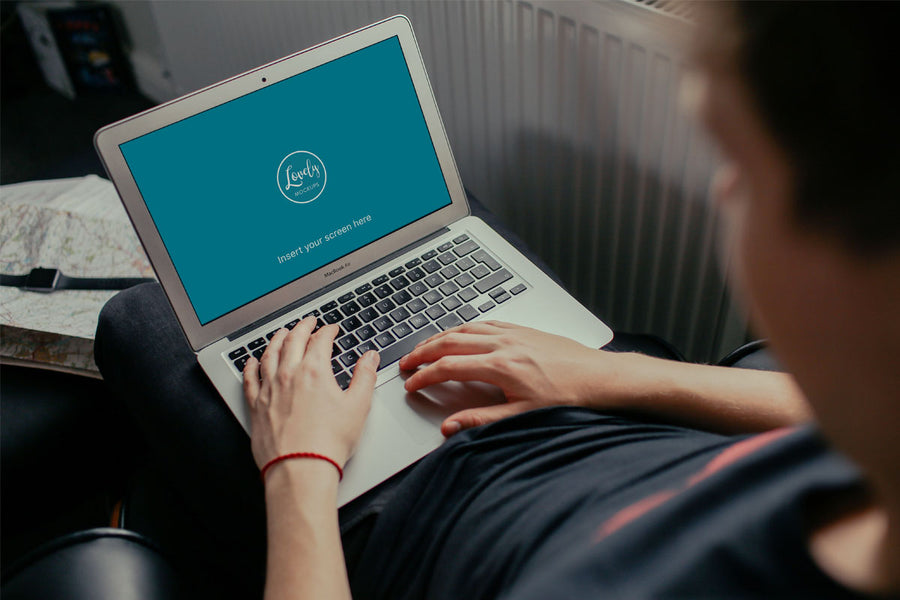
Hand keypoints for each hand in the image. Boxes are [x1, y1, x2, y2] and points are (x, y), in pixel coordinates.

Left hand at [243, 316, 379, 472]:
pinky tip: (252, 361)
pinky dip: (251, 365)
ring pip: (269, 354)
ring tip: (281, 333)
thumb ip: (365, 377)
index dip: (328, 331)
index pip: (320, 340)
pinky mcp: (256, 406)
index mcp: (314, 372)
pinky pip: (250, 378)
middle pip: (293, 341)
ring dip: (276, 339)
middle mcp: (288, 375)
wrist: (300, 469)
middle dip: (302, 327)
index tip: (332, 329)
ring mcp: (269, 389)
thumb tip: (370, 358)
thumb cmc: (328, 442)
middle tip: (308, 322)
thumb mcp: (358, 407)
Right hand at [399, 321, 610, 435]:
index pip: (448, 367)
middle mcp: (503, 344)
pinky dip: (466, 327)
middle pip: (451, 341)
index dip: (424, 376)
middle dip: (424, 351)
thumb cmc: (568, 398)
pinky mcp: (525, 330)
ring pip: (467, 328)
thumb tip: (450, 426)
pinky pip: (487, 323)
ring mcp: (514, 334)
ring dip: (441, 336)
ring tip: (426, 346)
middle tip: (406, 362)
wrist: (601, 379)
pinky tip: (463, 333)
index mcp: (499, 366)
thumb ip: (482, 420)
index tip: (411, 384)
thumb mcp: (522, 416)